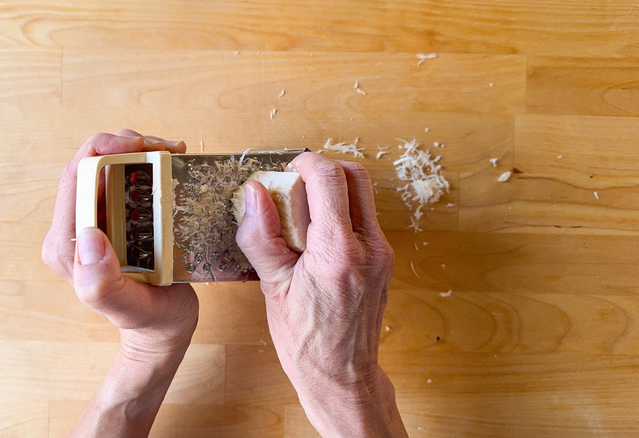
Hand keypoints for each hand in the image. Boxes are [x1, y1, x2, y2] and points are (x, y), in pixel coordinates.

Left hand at [42, 130, 198, 436]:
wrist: (161, 331)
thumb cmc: (149, 322)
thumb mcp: (130, 308)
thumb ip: (102, 283)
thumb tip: (89, 238)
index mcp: (67, 245)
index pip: (77, 176)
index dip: (106, 149)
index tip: (145, 145)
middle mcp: (74, 229)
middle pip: (90, 164)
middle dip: (125, 144)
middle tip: (165, 146)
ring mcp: (94, 223)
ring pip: (106, 167)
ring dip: (137, 151)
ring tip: (170, 151)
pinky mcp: (112, 221)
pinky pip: (121, 180)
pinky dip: (145, 165)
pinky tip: (168, 164)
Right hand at [236, 152, 406, 436]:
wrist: (343, 376)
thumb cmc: (305, 341)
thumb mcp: (272, 287)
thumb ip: (261, 235)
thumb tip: (254, 193)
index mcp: (337, 252)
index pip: (329, 178)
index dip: (304, 164)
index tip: (283, 176)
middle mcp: (368, 246)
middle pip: (355, 174)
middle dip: (321, 171)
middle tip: (293, 190)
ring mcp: (382, 252)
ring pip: (363, 193)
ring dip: (333, 190)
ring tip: (303, 216)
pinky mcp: (384, 259)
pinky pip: (365, 217)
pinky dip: (341, 212)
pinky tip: (316, 238)